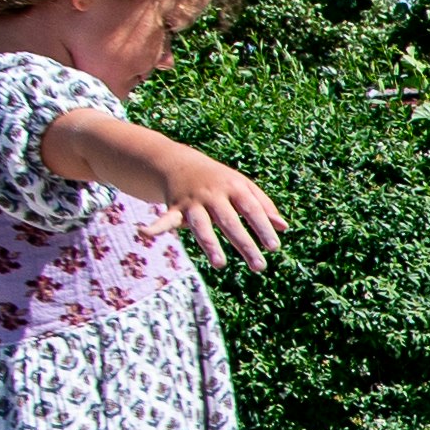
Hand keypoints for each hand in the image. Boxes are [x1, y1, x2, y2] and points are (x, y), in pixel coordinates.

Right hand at [156, 147, 287, 270]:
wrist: (179, 163)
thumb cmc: (219, 180)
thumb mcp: (243, 187)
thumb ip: (264, 206)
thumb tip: (284, 227)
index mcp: (234, 188)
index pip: (251, 209)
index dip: (263, 227)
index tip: (274, 247)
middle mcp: (213, 195)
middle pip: (230, 221)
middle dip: (244, 244)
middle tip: (259, 266)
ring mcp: (193, 202)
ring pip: (201, 225)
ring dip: (209, 244)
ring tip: (220, 264)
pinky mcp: (175, 208)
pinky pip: (165, 219)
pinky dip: (155, 227)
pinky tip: (144, 234)